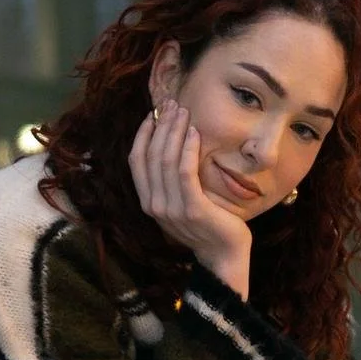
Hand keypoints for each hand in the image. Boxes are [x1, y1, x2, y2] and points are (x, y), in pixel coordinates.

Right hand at [129, 99, 251, 297]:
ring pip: (166, 161)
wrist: (224, 255)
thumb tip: (171, 143)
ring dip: (175, 132)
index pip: (136, 161)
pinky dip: (188, 149)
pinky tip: (194, 133)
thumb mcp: (183, 200)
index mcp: (148, 202)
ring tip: (184, 112)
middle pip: (151, 156)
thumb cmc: (208, 224)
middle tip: (173, 104)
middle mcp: (155, 206)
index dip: (143, 134)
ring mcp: (172, 209)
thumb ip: (172, 180)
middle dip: (161, 126)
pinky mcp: (192, 209)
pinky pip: (185, 173)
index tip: (154, 113)